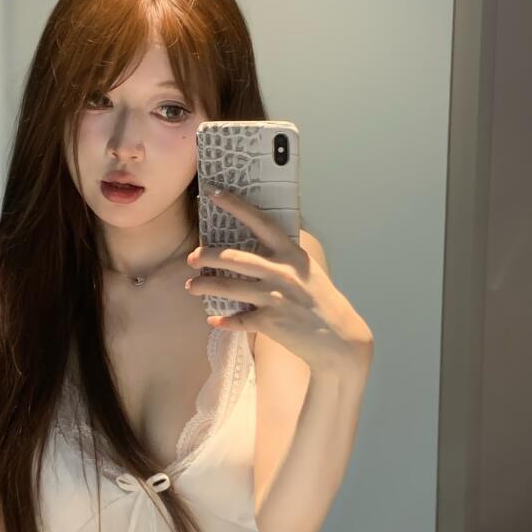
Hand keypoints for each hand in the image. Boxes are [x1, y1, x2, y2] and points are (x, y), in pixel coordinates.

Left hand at [186, 185, 372, 376]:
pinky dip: (224, 321)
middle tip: (192, 257)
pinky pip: (238, 320)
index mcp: (292, 254)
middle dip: (206, 256)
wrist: (340, 338)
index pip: (260, 222)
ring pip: (228, 288)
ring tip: (191, 286)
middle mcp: (281, 272)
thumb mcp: (308, 271)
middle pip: (234, 258)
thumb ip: (285, 259)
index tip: (213, 194)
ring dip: (204, 286)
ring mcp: (274, 297)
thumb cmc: (323, 302)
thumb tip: (259, 250)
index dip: (235, 206)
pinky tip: (214, 320)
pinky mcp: (270, 322)